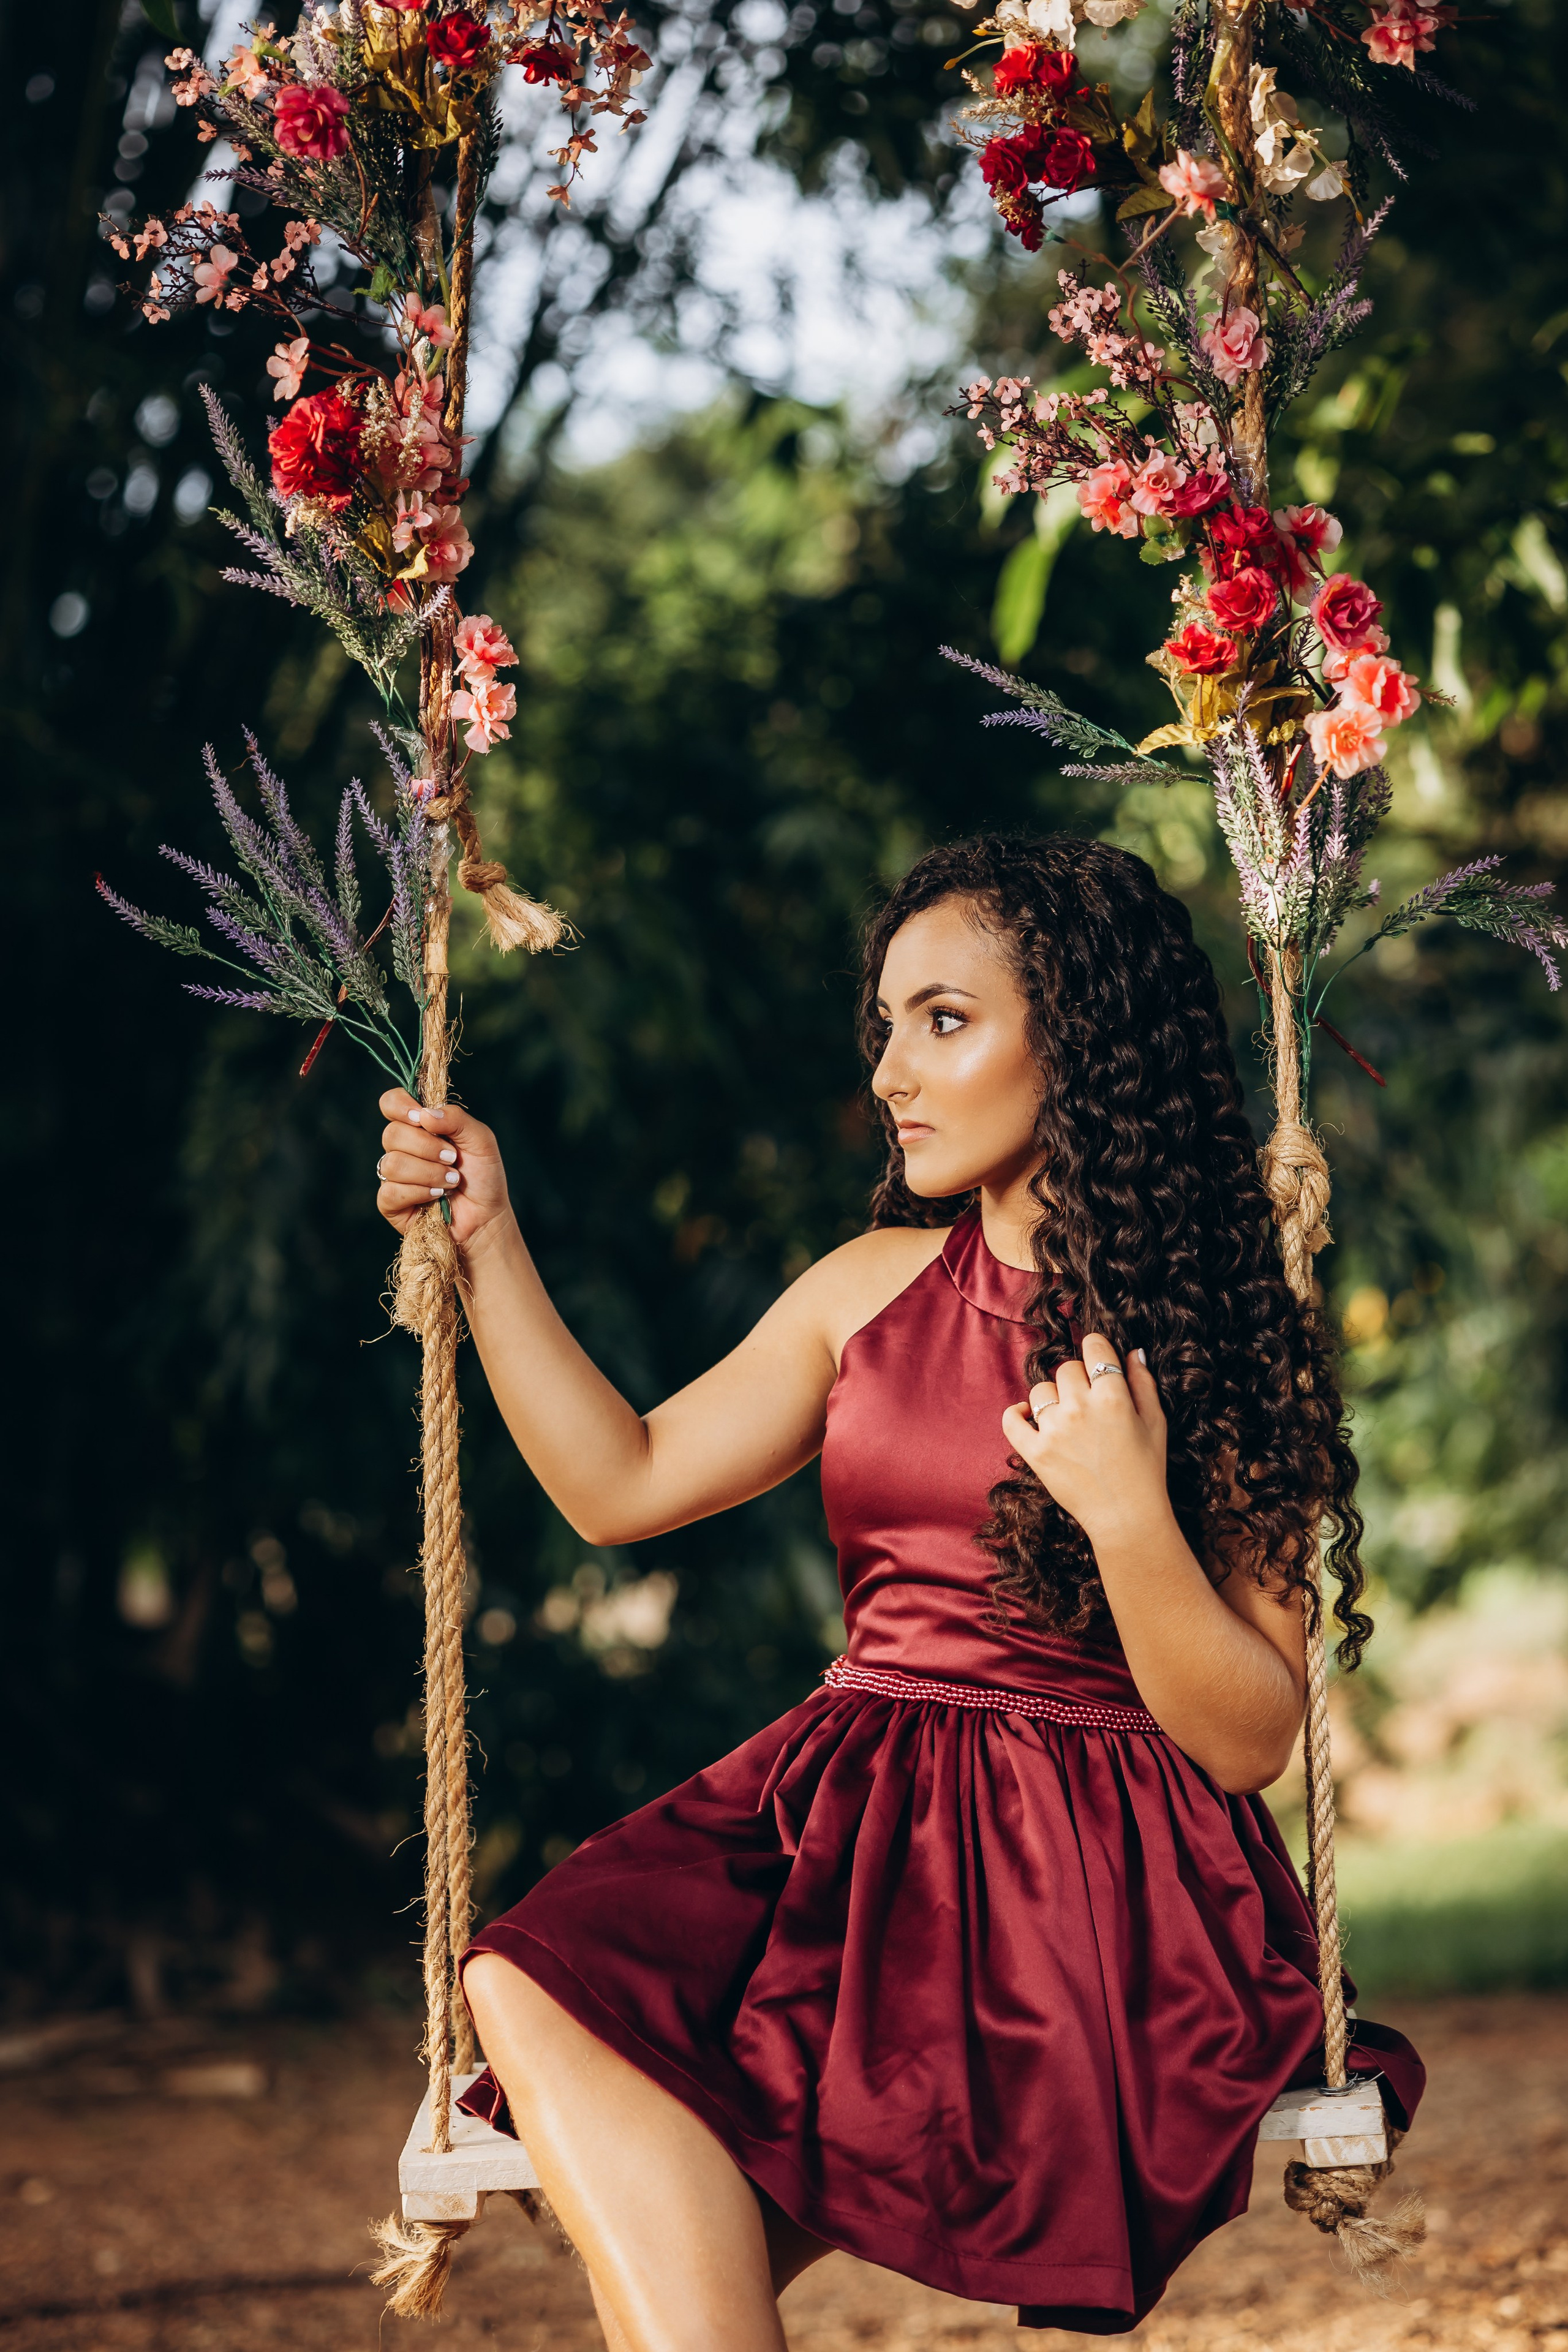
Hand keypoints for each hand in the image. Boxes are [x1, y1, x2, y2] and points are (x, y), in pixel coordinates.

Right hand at [376, 1089, 512, 1254]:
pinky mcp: (391, 1202)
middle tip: (453, 1158)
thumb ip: (456, 1119)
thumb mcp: (480, 1140)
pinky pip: (391, 1191)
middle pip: (392, 1134)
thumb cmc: (483, 1176)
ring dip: (428, 1172)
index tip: (421, 1117)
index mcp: (420, 1126)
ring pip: (392, 1163)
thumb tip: (425, 1114)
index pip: (391, 1103)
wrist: (486, 1216)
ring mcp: (394, 1175)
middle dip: (427, 1147)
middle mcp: (403, 1148)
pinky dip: (419, 1192)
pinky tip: (437, 1196)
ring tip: (451, 1181)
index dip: (400, 1106)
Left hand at [1001, 1333, 1169, 1546]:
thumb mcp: (1155, 1422)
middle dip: (1079, 1379)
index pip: (1094, 1347)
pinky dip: (1016, 1414)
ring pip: (1040, 1391)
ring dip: (1053, 1399)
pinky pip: (1011, 1420)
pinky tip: (1028, 1416)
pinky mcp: (1035, 1452)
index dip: (1097, 1349)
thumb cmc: (1146, 1470)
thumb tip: (1132, 1352)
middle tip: (1089, 1401)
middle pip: (1067, 1369)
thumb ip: (1143, 1383)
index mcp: (1112, 1397)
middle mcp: (1080, 1409)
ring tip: (1068, 1418)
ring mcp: (1054, 1430)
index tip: (1098, 1360)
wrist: (1125, 1516)